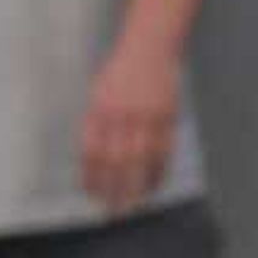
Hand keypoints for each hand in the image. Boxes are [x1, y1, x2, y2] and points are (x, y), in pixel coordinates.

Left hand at [81, 38, 182, 212]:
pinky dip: (158, 171)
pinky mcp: (166, 116)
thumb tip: (93, 162)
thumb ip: (96, 124)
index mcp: (99, 108)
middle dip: (113, 189)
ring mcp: (146, 115)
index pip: (91, 151)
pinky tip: (154, 185)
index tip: (91, 194)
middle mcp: (121, 113)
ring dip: (136, 186)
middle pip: (116, 160)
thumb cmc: (120, 72)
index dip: (91, 176)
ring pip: (140, 160)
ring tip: (133, 205)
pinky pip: (163, 151)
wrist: (149, 47)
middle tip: (112, 210)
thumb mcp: (99, 93)